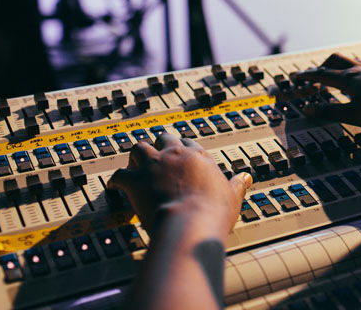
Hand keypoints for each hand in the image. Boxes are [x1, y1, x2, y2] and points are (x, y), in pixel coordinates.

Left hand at [108, 134, 251, 239]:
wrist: (190, 222)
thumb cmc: (213, 212)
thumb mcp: (232, 195)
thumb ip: (237, 184)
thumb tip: (246, 177)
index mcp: (198, 157)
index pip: (189, 143)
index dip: (184, 148)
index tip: (182, 155)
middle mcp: (175, 155)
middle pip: (164, 138)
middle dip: (160, 144)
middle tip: (158, 154)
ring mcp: (153, 166)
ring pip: (139, 147)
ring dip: (136, 154)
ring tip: (135, 162)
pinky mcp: (135, 180)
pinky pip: (119, 174)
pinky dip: (116, 180)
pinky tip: (114, 185)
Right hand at [292, 53, 360, 128]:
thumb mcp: (354, 116)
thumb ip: (330, 112)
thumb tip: (307, 109)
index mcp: (348, 79)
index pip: (321, 74)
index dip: (306, 76)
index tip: (295, 76)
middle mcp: (360, 69)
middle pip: (334, 60)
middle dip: (320, 66)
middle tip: (312, 74)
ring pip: (350, 61)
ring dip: (338, 65)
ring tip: (335, 73)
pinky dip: (354, 68)